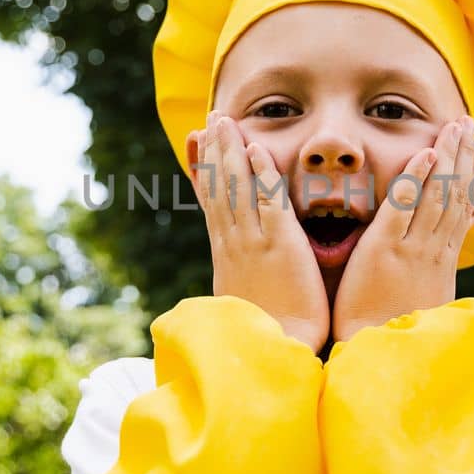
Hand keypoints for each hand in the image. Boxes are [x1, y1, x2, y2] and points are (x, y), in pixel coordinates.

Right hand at [187, 111, 329, 351]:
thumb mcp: (246, 299)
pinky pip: (267, 201)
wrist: (274, 354)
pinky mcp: (277, 245)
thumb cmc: (267, 334)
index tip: (196, 141)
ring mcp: (252, 241)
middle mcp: (233, 242)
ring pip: (236, 186)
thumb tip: (235, 274)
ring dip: (230, 150)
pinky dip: (260, 173)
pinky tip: (255, 149)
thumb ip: (243, 278)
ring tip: (224, 121)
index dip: (203, 168)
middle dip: (214, 149)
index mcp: (227, 253)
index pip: (212, 201)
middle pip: (219, 186)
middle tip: (211, 119)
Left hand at [331, 115, 473, 343]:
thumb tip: (436, 257)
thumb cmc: (392, 330)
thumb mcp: (421, 296)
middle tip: (466, 123)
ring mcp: (414, 249)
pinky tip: (424, 155)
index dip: (466, 173)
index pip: (459, 207)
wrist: (380, 356)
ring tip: (453, 127)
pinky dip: (416, 180)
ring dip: (447, 157)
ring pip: (438, 194)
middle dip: (462, 155)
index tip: (471, 146)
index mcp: (441, 258)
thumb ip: (427, 270)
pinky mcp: (387, 251)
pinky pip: (405, 209)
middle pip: (455, 193)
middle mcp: (434, 249)